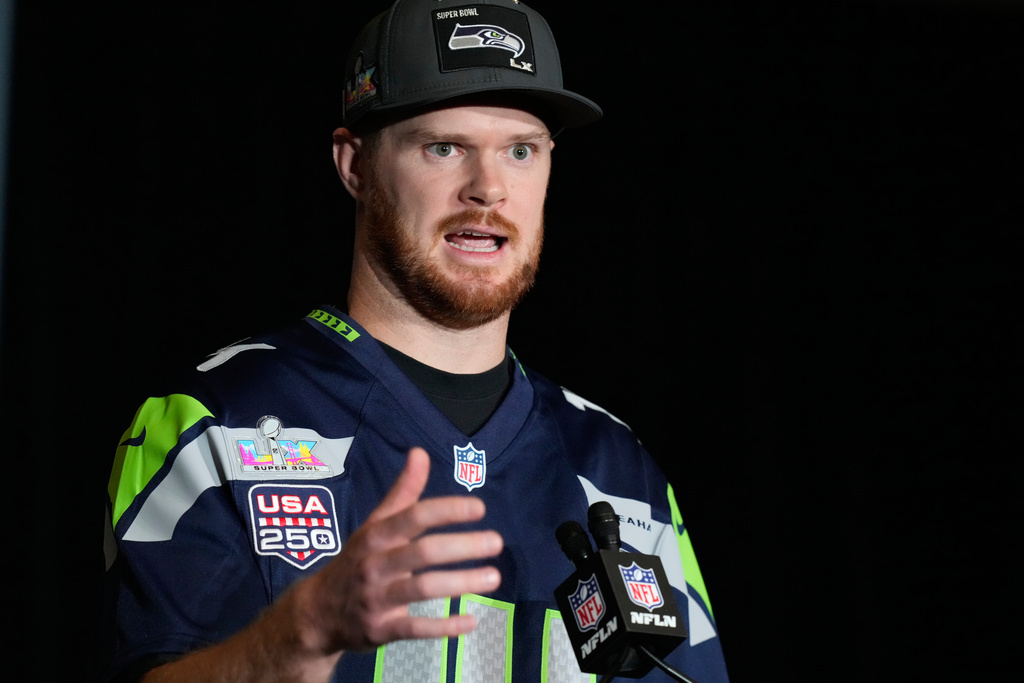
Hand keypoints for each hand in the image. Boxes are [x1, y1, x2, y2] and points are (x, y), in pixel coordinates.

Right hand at [295, 447, 503, 654]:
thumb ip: (402, 492)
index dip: (447, 510)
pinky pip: (416, 628)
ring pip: (423, 589)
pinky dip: (445, 627)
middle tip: (497, 542)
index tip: (479, 508)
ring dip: (461, 583)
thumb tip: (420, 453)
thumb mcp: (374, 524)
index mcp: (376, 535)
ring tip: (493, 577)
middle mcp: (375, 564)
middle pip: (423, 552)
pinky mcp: (381, 629)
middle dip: (462, 546)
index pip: (414, 516)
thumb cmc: (357, 560)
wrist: (318, 613)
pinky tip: (472, 621)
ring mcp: (377, 598)